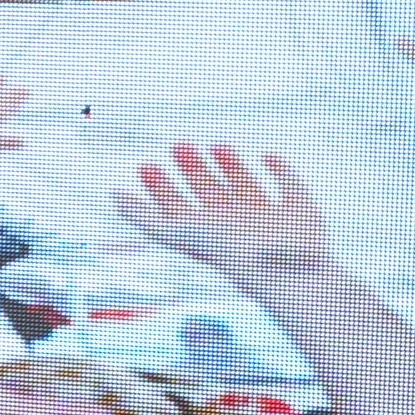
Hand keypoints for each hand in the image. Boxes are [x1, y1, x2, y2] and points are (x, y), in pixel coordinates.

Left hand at [115, 142, 333, 281]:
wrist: (288, 271)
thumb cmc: (231, 253)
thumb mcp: (178, 232)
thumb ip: (144, 217)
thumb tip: (112, 194)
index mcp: (207, 235)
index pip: (177, 209)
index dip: (161, 189)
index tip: (147, 164)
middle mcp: (236, 228)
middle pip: (208, 195)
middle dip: (192, 171)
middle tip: (178, 145)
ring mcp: (270, 221)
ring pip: (244, 188)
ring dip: (230, 166)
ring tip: (216, 143)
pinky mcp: (302, 214)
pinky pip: (289, 187)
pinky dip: (281, 170)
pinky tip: (268, 155)